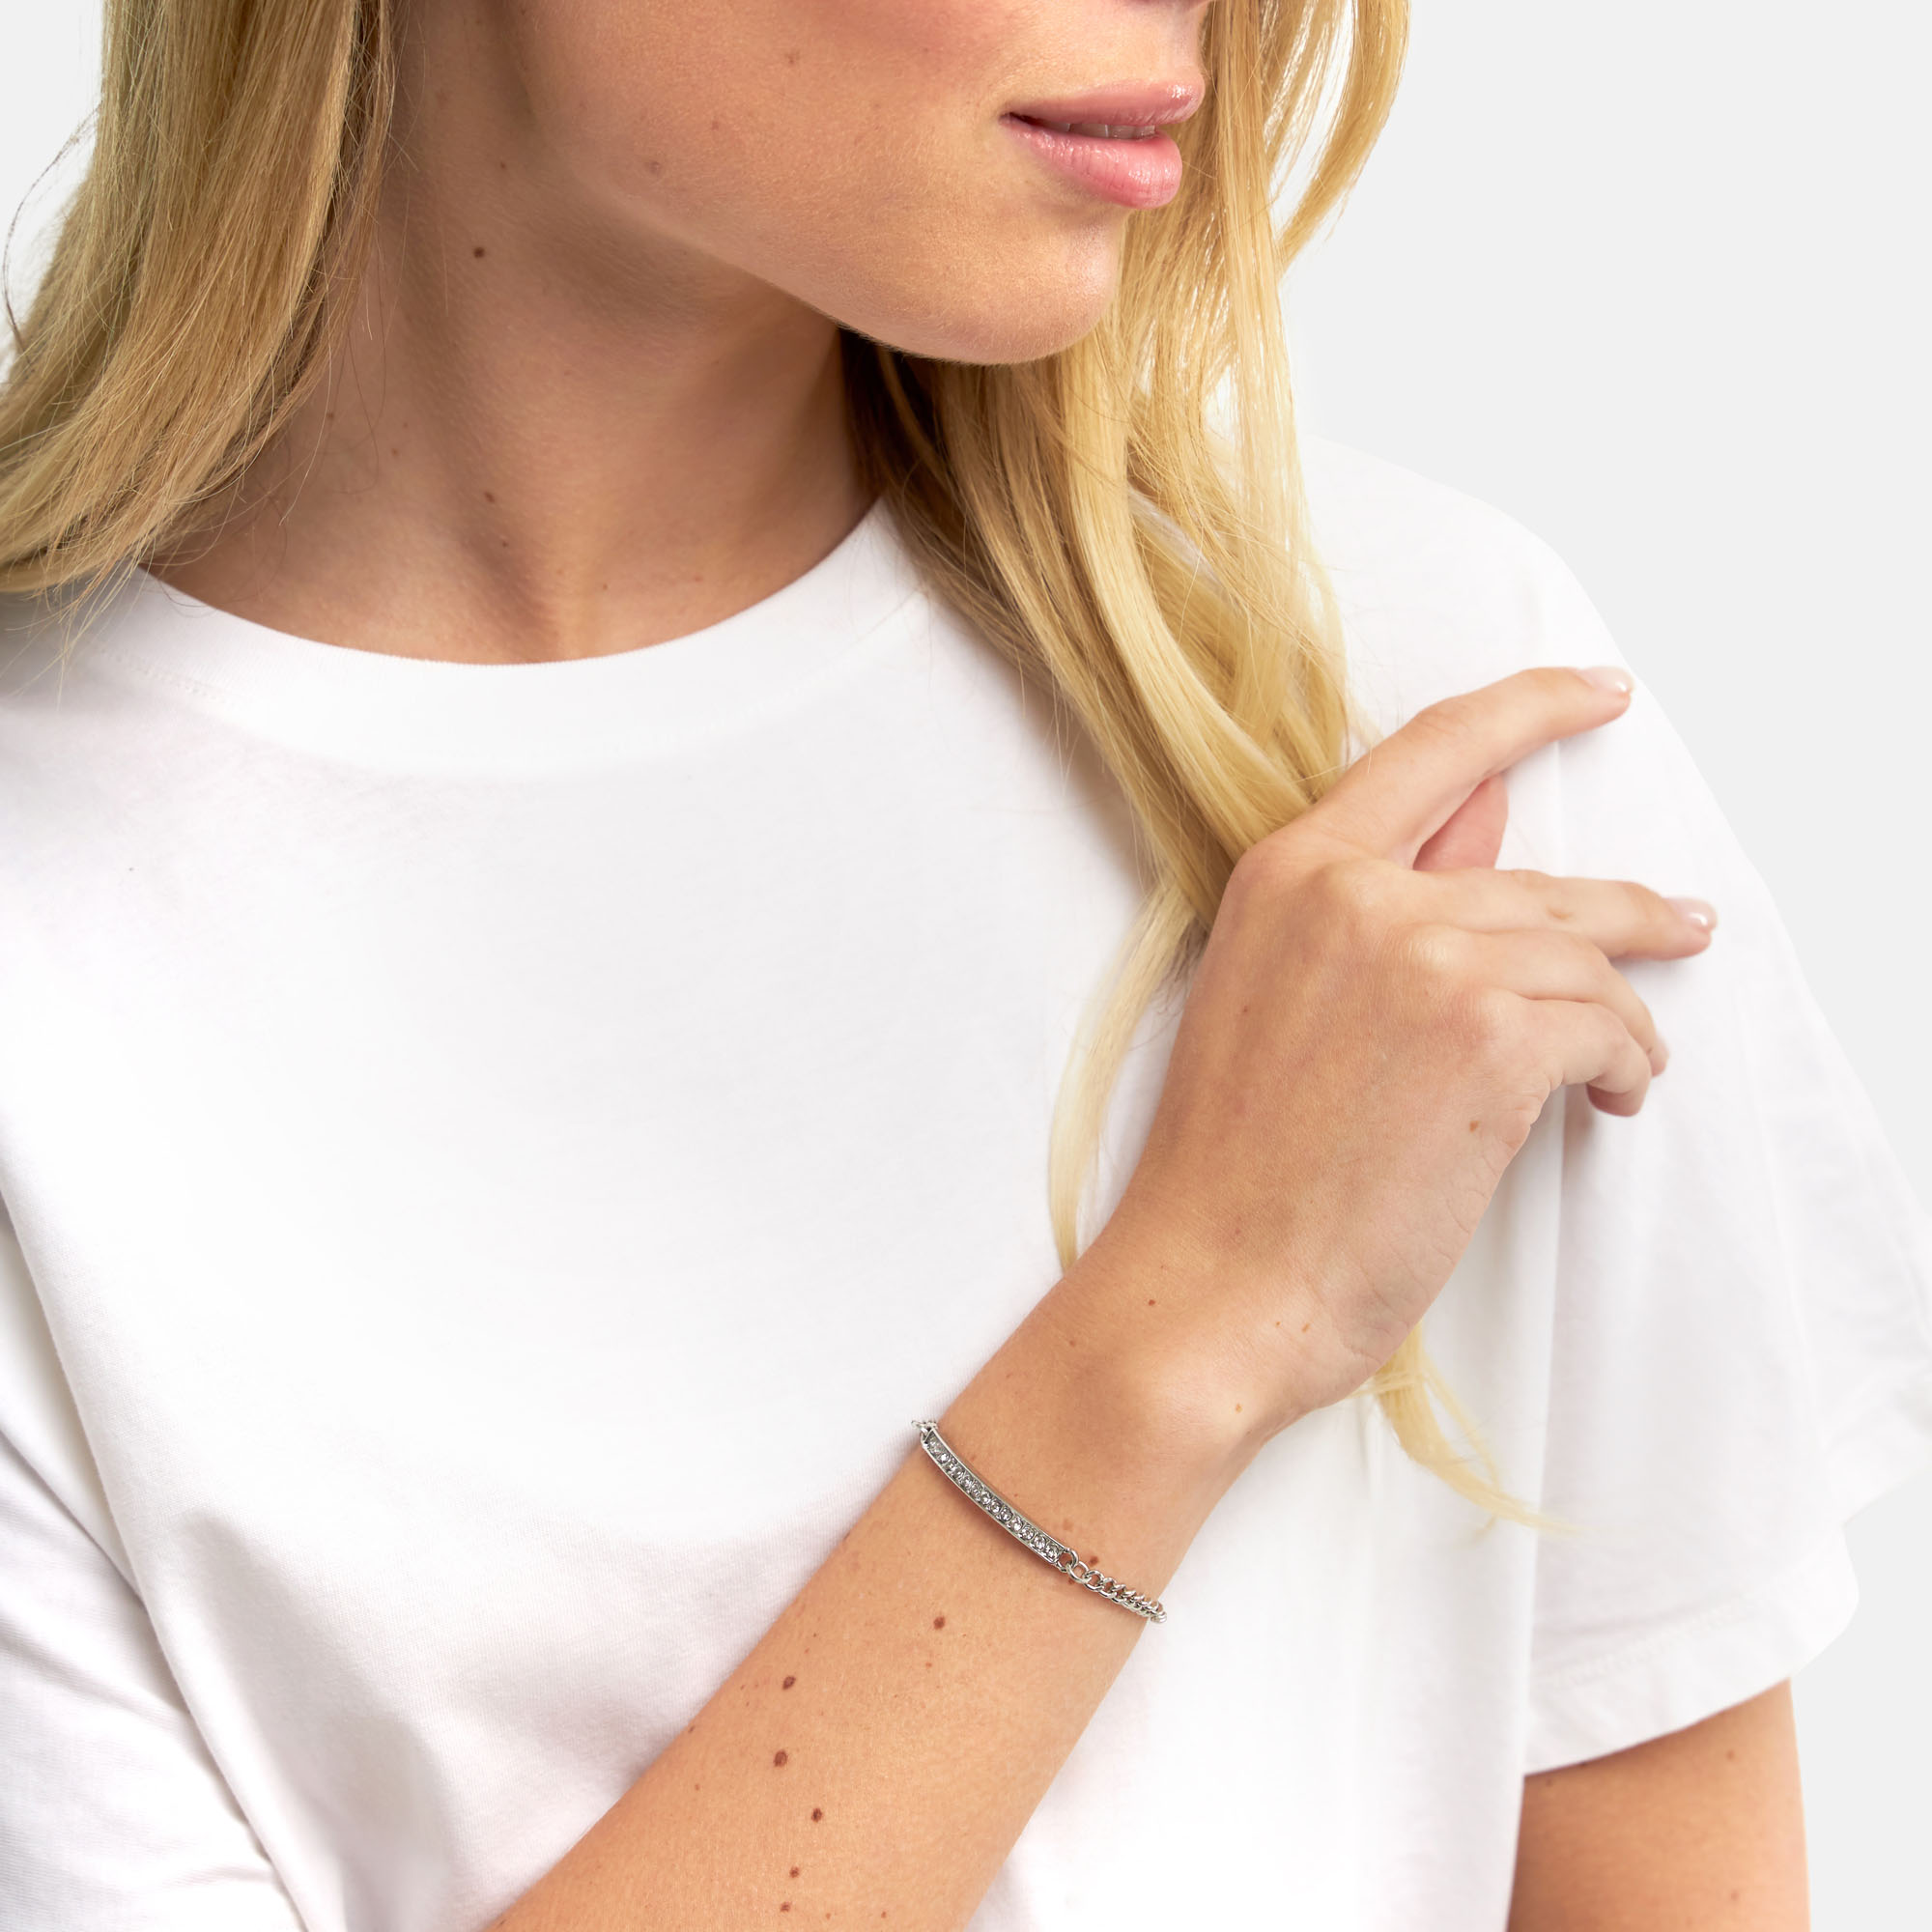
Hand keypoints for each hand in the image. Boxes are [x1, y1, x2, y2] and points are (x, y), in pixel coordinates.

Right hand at [1091, 665, 1715, 1445]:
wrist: (1216, 1279)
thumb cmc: (1235, 1165)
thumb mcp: (1281, 996)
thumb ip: (1383, 899)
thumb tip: (1486, 819)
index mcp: (1290, 873)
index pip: (1432, 750)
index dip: (1528, 708)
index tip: (1593, 690)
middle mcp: (1357, 894)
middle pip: (1538, 877)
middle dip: (1630, 911)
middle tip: (1681, 925)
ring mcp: (1425, 958)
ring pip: (1581, 955)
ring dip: (1620, 1016)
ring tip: (1623, 1065)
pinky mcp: (1489, 1037)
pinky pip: (1606, 1024)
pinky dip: (1628, 1062)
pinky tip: (1612, 1097)